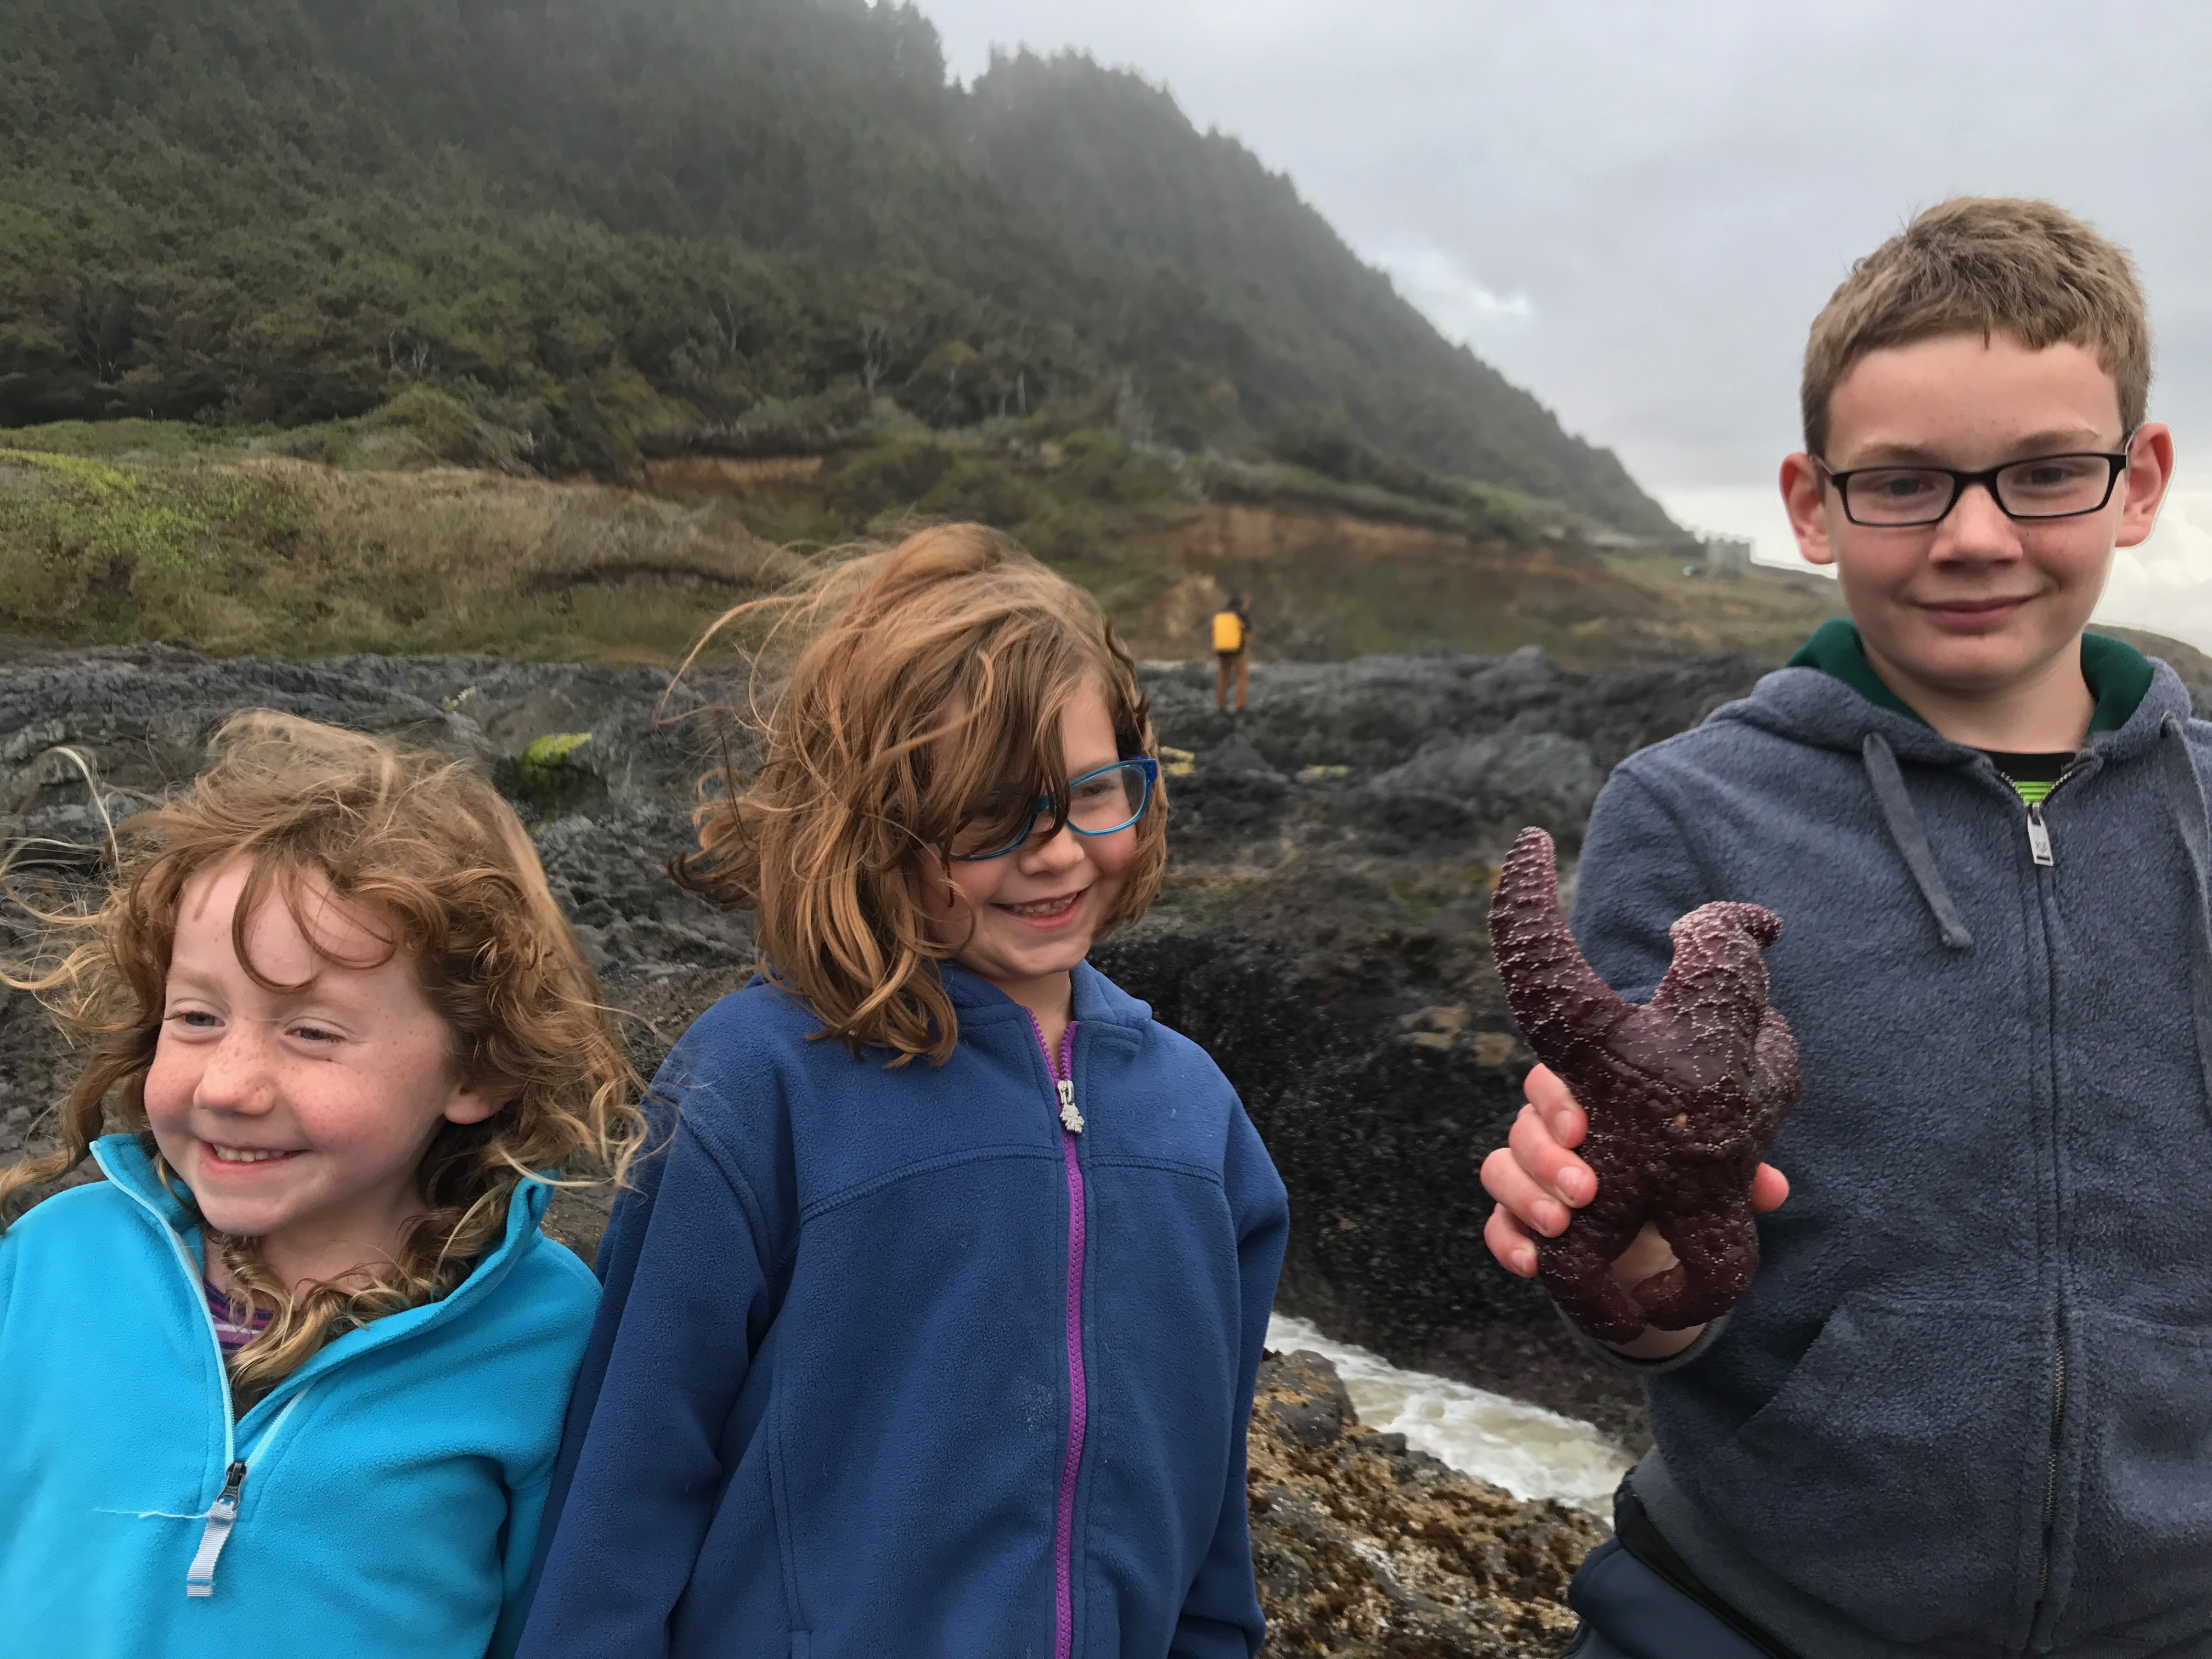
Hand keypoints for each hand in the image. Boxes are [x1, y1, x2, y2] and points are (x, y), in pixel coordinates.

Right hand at [1480, 1064, 1789, 1349]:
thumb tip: (1770, 1189)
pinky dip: (1509, 1244)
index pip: (1555, 1082)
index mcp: (1590, 1100)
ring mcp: (1529, 1174)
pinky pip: (1496, 1225)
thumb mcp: (1711, 1173)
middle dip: (1546, 1159)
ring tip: (1560, 1227)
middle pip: (1521, 1126)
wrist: (1658, 1229)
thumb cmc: (1680, 1176)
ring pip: (1500, 1169)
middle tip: (1584, 1192)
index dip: (1558, 1102)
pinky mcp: (1519, 1219)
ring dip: (1525, 1198)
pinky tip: (1531, 1265)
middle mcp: (1550, 1131)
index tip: (1582, 1129)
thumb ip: (1735, 1173)